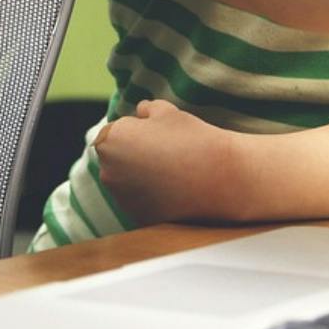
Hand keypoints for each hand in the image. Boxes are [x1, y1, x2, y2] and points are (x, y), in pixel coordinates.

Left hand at [93, 99, 236, 225]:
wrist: (221, 179)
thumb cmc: (192, 139)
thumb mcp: (167, 111)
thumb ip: (146, 109)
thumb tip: (140, 111)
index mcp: (110, 141)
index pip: (115, 132)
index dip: (137, 131)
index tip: (159, 135)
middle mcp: (108, 172)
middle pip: (116, 158)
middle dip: (133, 155)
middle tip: (166, 153)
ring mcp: (121, 199)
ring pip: (126, 182)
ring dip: (141, 177)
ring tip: (172, 172)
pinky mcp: (137, 218)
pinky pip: (139, 202)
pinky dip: (151, 197)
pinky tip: (174, 190)